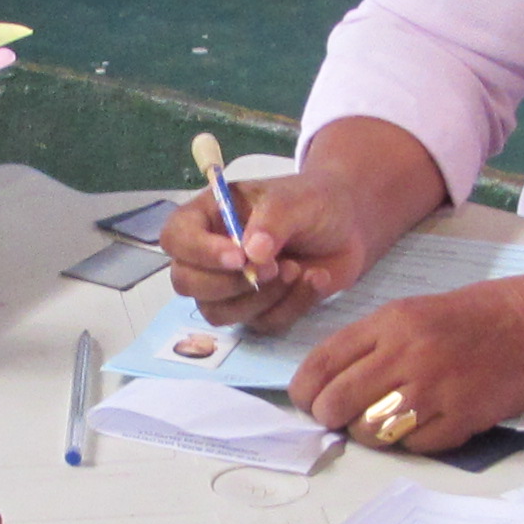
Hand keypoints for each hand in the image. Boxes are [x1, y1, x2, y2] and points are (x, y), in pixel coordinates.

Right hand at [159, 172, 387, 334]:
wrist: (347, 226)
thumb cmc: (312, 202)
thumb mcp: (295, 200)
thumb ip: (273, 221)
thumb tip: (252, 253)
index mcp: (208, 217)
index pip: (176, 238)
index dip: (199, 252)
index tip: (238, 258)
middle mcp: (210, 254)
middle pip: (186, 283)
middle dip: (229, 283)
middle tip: (275, 267)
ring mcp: (230, 287)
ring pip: (219, 312)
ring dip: (262, 298)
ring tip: (298, 269)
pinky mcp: (257, 310)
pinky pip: (261, 323)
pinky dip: (291, 306)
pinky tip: (314, 279)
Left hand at [287, 276, 523, 453]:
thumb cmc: (470, 319)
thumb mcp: (412, 313)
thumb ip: (370, 345)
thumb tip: (328, 385)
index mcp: (391, 323)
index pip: (323, 363)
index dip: (304, 391)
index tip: (306, 401)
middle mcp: (407, 354)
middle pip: (337, 402)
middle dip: (329, 417)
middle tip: (338, 419)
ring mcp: (434, 389)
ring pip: (371, 430)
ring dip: (368, 433)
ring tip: (383, 422)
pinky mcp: (460, 418)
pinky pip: (413, 446)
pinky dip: (410, 442)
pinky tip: (422, 424)